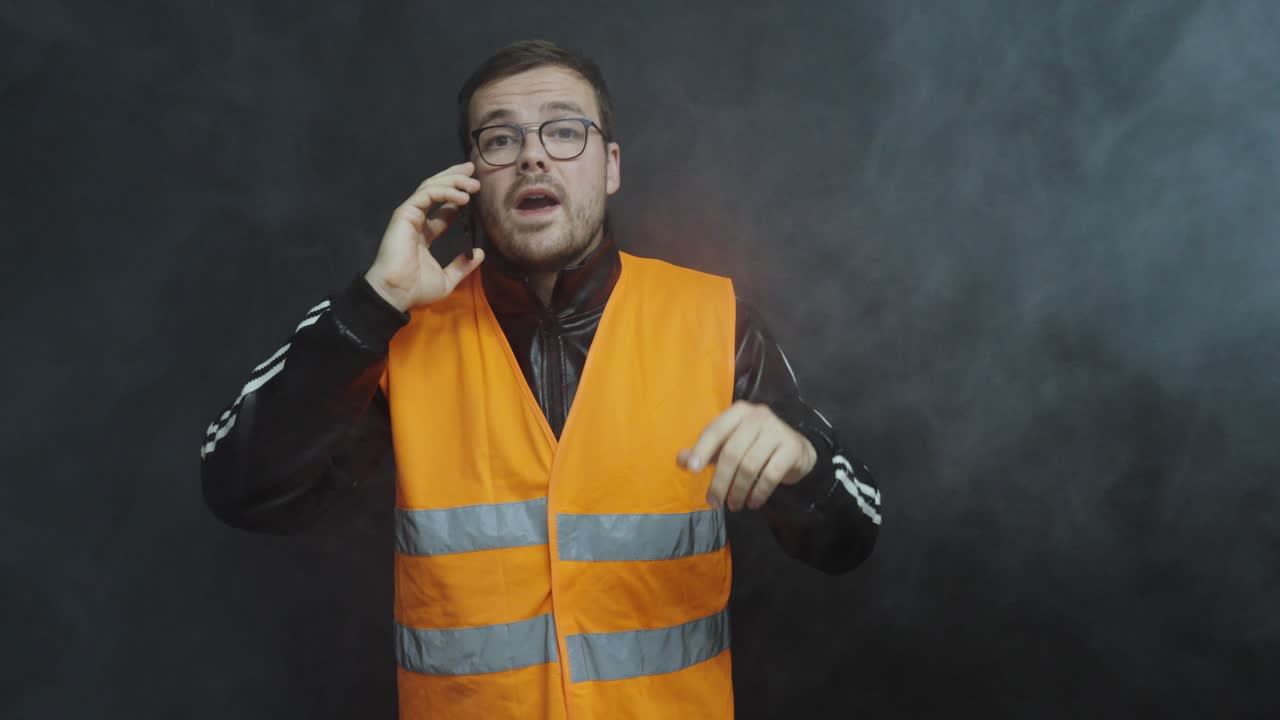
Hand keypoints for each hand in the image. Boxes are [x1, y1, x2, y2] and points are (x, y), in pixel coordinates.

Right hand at [365, 161, 484, 311]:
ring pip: (431, 187)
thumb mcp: (447, 279)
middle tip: (473, 172)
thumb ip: (462, 266)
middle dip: (455, 178)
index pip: (443, 208)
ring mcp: (409, 215)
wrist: (396, 293)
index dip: (457, 196)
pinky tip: (462, 198)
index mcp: (424, 233)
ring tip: (473, 185)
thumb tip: (479, 254)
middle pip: (436, 190)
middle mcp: (416, 220)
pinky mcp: (405, 214)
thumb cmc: (416, 288)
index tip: (474, 190)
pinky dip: (445, 192)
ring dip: (454, 182)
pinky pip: (426, 195)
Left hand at [677, 401, 817, 510]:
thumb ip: (705, 451)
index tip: (692, 470)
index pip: (716, 430)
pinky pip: (770, 475)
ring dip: (738, 491)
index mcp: (739, 412)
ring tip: (734, 505)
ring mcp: (778, 430)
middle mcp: (758, 416)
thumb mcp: (729, 445)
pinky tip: (753, 503)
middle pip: (731, 452)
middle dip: (720, 481)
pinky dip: (759, 492)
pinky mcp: (792, 448)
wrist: (796, 450)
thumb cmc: (755, 446)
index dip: (702, 450)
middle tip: (714, 502)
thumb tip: (681, 460)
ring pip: (750, 466)